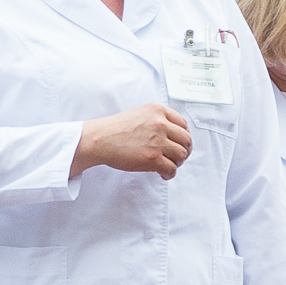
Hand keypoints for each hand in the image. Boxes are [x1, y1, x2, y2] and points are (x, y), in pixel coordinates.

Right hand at [76, 104, 192, 178]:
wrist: (99, 140)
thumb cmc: (115, 129)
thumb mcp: (139, 114)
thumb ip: (157, 119)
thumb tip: (174, 135)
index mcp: (158, 110)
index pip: (183, 124)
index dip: (184, 136)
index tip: (180, 143)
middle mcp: (160, 124)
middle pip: (186, 140)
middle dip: (185, 150)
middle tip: (178, 157)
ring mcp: (157, 141)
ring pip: (181, 155)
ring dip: (178, 162)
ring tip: (169, 165)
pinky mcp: (153, 158)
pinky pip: (171, 169)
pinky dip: (170, 174)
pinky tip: (163, 174)